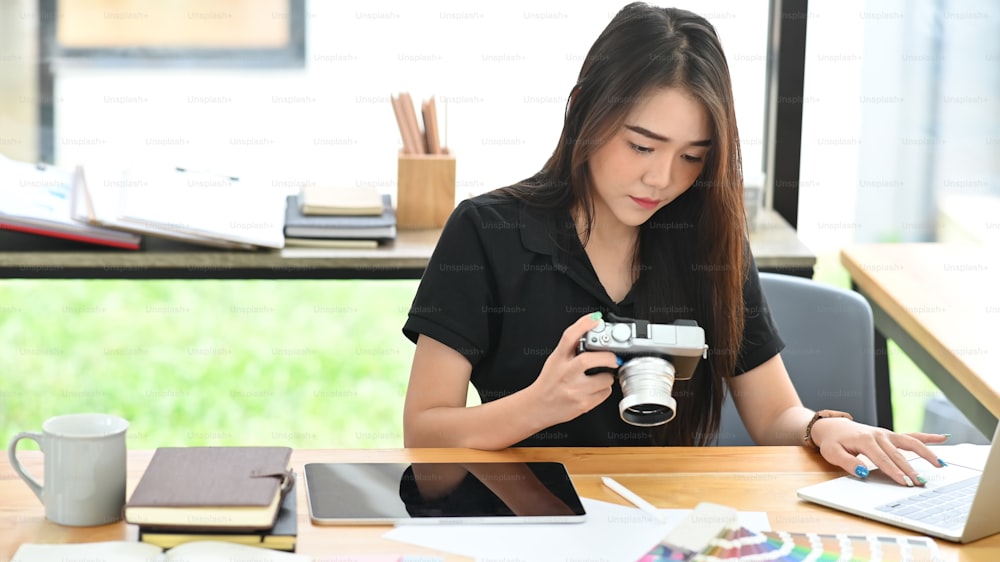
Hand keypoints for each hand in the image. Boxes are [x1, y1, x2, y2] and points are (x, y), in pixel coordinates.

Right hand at [526, 313, 617, 427]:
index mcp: (558, 359)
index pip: (569, 337)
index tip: (596, 319)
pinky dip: (605, 389)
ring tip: (601, 376)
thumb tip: (593, 330)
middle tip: (613, 357)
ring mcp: (574, 390)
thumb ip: (571, 348)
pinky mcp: (583, 404)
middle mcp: (566, 373)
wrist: (537, 407)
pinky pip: (605, 393)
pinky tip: (595, 389)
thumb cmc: (548, 382)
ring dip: (608, 376)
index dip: (584, 324)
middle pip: (588, 360)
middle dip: (608, 357)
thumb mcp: (556, 360)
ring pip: (604, 379)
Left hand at [811, 417, 948, 485]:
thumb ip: (847, 463)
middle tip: (922, 483)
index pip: (883, 460)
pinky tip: (944, 438)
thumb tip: (862, 472)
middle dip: (911, 470)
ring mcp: (887, 434)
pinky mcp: (891, 435)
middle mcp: (879, 435)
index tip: (905, 483)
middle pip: (898, 455)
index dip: (894, 472)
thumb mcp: (833, 453)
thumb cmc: (833, 442)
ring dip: (926, 453)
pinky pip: (911, 435)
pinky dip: (928, 437)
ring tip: (941, 464)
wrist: (832, 427)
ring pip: (910, 442)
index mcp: (865, 440)